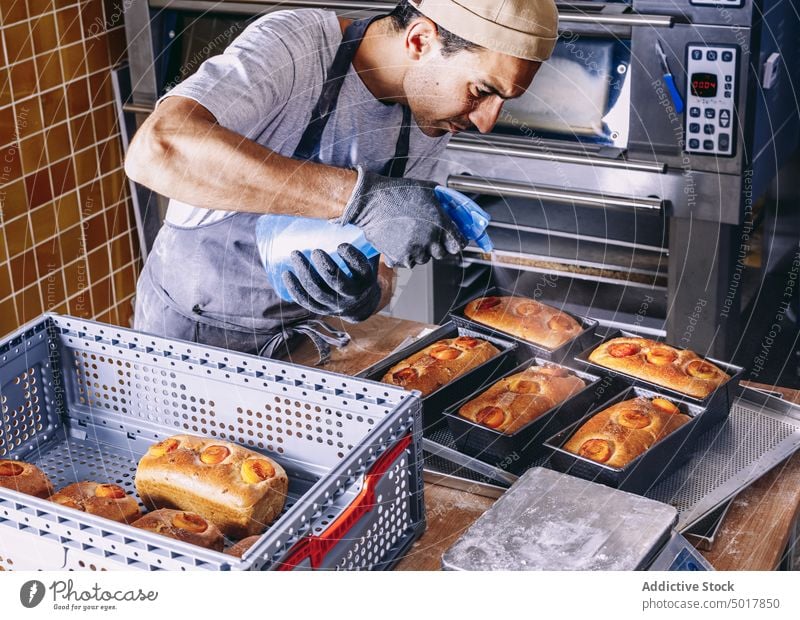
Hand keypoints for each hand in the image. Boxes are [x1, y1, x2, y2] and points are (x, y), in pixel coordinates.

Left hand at [282, 243, 380, 322]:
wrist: (361, 302)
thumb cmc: (359, 269)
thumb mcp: (365, 254)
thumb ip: (356, 237)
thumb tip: (333, 220)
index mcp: (366, 278)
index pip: (361, 268)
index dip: (351, 257)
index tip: (341, 246)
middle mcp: (352, 294)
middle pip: (337, 283)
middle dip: (324, 267)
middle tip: (315, 251)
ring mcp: (336, 305)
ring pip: (318, 292)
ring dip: (304, 274)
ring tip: (295, 255)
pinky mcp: (322, 309)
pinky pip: (307, 302)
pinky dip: (295, 289)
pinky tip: (286, 274)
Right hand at [339, 167, 467, 267]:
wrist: (370, 201)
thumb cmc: (397, 192)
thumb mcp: (428, 189)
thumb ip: (444, 201)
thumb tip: (454, 207)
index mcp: (440, 222)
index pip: (459, 243)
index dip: (457, 241)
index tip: (453, 240)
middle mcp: (429, 239)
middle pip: (442, 253)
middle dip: (437, 245)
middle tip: (427, 235)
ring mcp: (414, 250)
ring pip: (424, 259)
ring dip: (420, 251)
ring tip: (410, 236)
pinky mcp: (399, 257)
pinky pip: (407, 262)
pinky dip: (404, 255)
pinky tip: (399, 241)